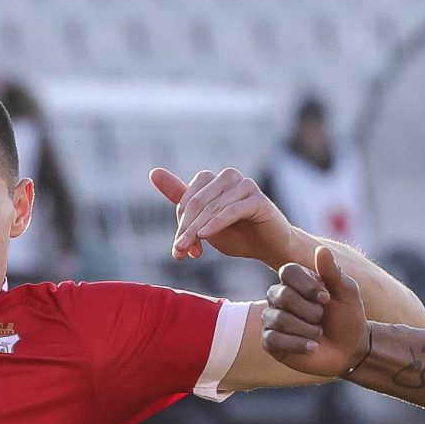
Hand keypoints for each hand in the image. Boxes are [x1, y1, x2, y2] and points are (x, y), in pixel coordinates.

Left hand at [150, 166, 294, 266]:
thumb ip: (181, 200)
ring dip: (198, 230)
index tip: (180, 250)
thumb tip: (153, 172)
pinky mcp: (258, 199)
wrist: (271, 248)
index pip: (187, 200)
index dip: (181, 225)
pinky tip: (206, 236)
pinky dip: (216, 223)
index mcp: (213, 180)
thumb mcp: (204, 221)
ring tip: (192, 250)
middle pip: (197, 202)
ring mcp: (245, 185)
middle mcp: (228, 177)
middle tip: (180, 252)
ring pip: (212, 207)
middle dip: (186, 229)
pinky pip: (231, 210)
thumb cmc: (238, 234)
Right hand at [260, 248, 370, 378]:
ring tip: (319, 334)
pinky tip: (313, 347)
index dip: (308, 286)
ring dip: (307, 329)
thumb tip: (321, 249)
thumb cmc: (348, 317)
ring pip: (279, 319)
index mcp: (295, 280)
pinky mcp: (270, 342)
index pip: (288, 272)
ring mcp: (272, 319)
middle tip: (322, 319)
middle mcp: (279, 297)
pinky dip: (297, 344)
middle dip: (311, 311)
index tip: (326, 298)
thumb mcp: (347, 292)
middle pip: (283, 296)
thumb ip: (333, 272)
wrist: (350, 350)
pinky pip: (273, 339)